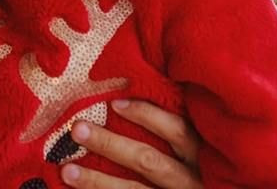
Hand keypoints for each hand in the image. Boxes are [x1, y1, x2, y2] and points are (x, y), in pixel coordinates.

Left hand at [61, 99, 202, 188]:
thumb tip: (132, 97)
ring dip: (98, 181)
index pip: (178, 129)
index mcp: (206, 154)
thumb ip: (184, 126)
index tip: (115, 103)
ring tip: (68, 170)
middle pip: (148, 161)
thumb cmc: (208, 167)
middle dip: (110, 145)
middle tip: (78, 129)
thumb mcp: (205, 145)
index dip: (147, 115)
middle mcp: (193, 179)